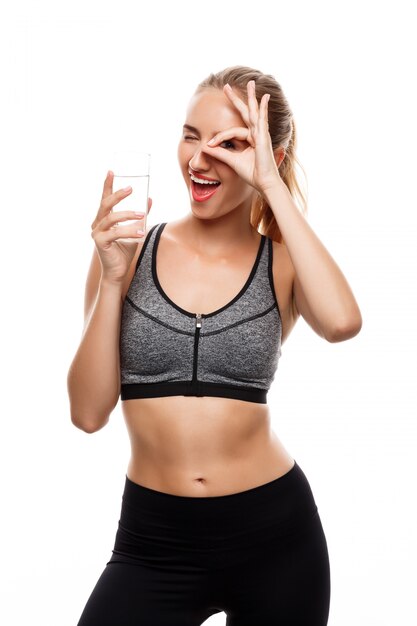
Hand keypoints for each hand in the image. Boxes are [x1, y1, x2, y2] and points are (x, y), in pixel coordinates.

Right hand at [91, 170, 151, 284]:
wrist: (117, 272)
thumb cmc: (123, 251)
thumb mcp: (134, 230)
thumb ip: (140, 216)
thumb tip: (149, 199)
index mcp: (103, 219)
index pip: (105, 198)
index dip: (107, 185)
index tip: (112, 171)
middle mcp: (97, 224)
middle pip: (106, 204)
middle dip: (118, 195)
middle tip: (131, 189)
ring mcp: (97, 233)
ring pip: (111, 218)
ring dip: (128, 214)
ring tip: (142, 215)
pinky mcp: (100, 242)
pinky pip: (115, 233)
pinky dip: (129, 231)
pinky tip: (140, 232)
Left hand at [204, 80, 281, 193]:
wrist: (264, 183)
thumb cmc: (252, 174)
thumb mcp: (231, 161)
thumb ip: (219, 153)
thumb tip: (205, 147)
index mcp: (250, 140)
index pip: (231, 132)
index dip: (219, 137)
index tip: (209, 144)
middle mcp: (256, 134)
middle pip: (245, 113)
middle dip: (236, 99)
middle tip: (227, 86)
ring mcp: (261, 134)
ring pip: (253, 112)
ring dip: (251, 97)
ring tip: (251, 83)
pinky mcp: (264, 137)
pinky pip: (261, 120)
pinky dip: (263, 109)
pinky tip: (264, 98)